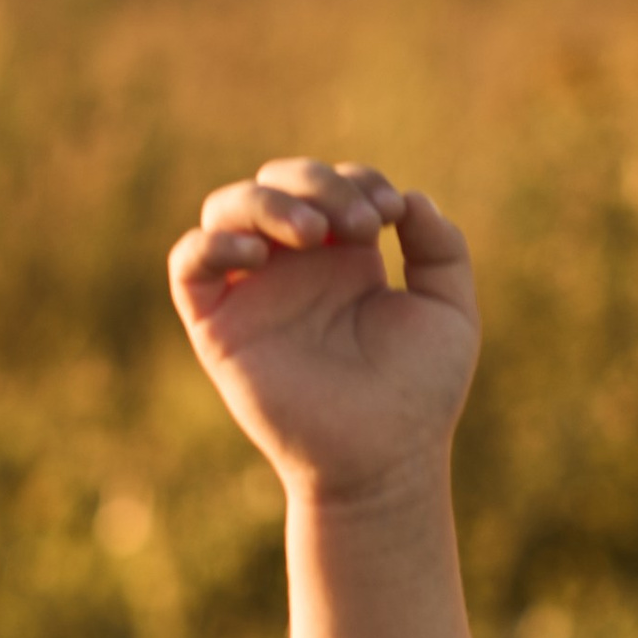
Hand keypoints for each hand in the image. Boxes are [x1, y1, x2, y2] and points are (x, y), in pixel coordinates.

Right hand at [168, 160, 477, 502]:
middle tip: (361, 223)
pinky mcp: (219, 326)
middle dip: (318, 182)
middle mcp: (293, 268)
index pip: (331, 185)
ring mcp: (253, 292)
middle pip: (276, 182)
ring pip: (227, 208)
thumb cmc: (420, 393)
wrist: (384, 458)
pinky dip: (213, 243)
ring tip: (314, 233)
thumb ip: (440, 247)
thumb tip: (411, 199)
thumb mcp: (449, 309)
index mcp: (344, 258)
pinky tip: (259, 255)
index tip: (391, 213)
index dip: (357, 179)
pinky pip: (188, 262)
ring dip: (268, 201)